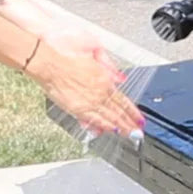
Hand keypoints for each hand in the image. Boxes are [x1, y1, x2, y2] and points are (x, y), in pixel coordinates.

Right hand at [26, 30, 143, 135]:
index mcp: (105, 81)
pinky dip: (104, 126)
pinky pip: (95, 120)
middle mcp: (100, 93)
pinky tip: (111, 131)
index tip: (139, 118)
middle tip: (138, 131)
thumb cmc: (69, 60)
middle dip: (130, 122)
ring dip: (121, 127)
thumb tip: (119, 79)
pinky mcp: (78, 109)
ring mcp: (90, 102)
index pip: (123, 100)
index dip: (133, 111)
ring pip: (110, 118)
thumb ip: (109, 70)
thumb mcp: (95, 59)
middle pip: (119, 111)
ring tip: (129, 134)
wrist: (53, 65)